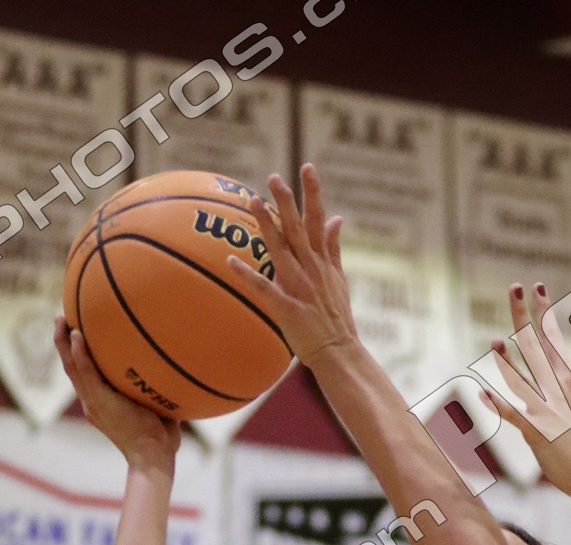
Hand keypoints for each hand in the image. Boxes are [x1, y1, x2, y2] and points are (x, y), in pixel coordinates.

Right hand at [54, 318, 180, 465]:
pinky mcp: (99, 402)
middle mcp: (92, 403)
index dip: (79, 356)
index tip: (78, 335)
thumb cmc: (161, 440)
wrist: (153, 456)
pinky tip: (76, 335)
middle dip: (64, 344)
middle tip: (61, 320)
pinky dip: (80, 354)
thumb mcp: (157, 409)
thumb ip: (158, 391)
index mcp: (102, 405)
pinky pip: (86, 373)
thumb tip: (177, 373)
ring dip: (64, 343)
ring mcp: (93, 403)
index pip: (85, 377)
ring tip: (61, 320)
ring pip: (72, 368)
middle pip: (71, 369)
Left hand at [226, 164, 357, 368]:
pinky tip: (231, 262)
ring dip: (267, 226)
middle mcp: (312, 269)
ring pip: (281, 250)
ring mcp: (300, 288)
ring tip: (253, 202)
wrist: (339, 353)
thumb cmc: (336, 318)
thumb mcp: (339, 278)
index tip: (307, 167)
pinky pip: (264, 289)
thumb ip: (334, 247)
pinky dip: (248, 275)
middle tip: (273, 177)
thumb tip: (337, 218)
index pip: (318, 219)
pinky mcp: (288, 308)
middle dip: (286, 202)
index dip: (313, 193)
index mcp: (323, 261)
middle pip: (298, 229)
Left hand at [478, 283, 570, 504]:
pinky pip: (514, 417)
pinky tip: (482, 395)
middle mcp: (557, 389)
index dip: (544, 311)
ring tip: (493, 341)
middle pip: (536, 347)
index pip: (554, 337)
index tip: (536, 286)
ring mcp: (546, 410)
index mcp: (569, 380)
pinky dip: (498, 407)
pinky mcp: (536, 432)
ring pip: (522, 379)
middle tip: (514, 289)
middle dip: (524, 317)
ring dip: (507, 360)